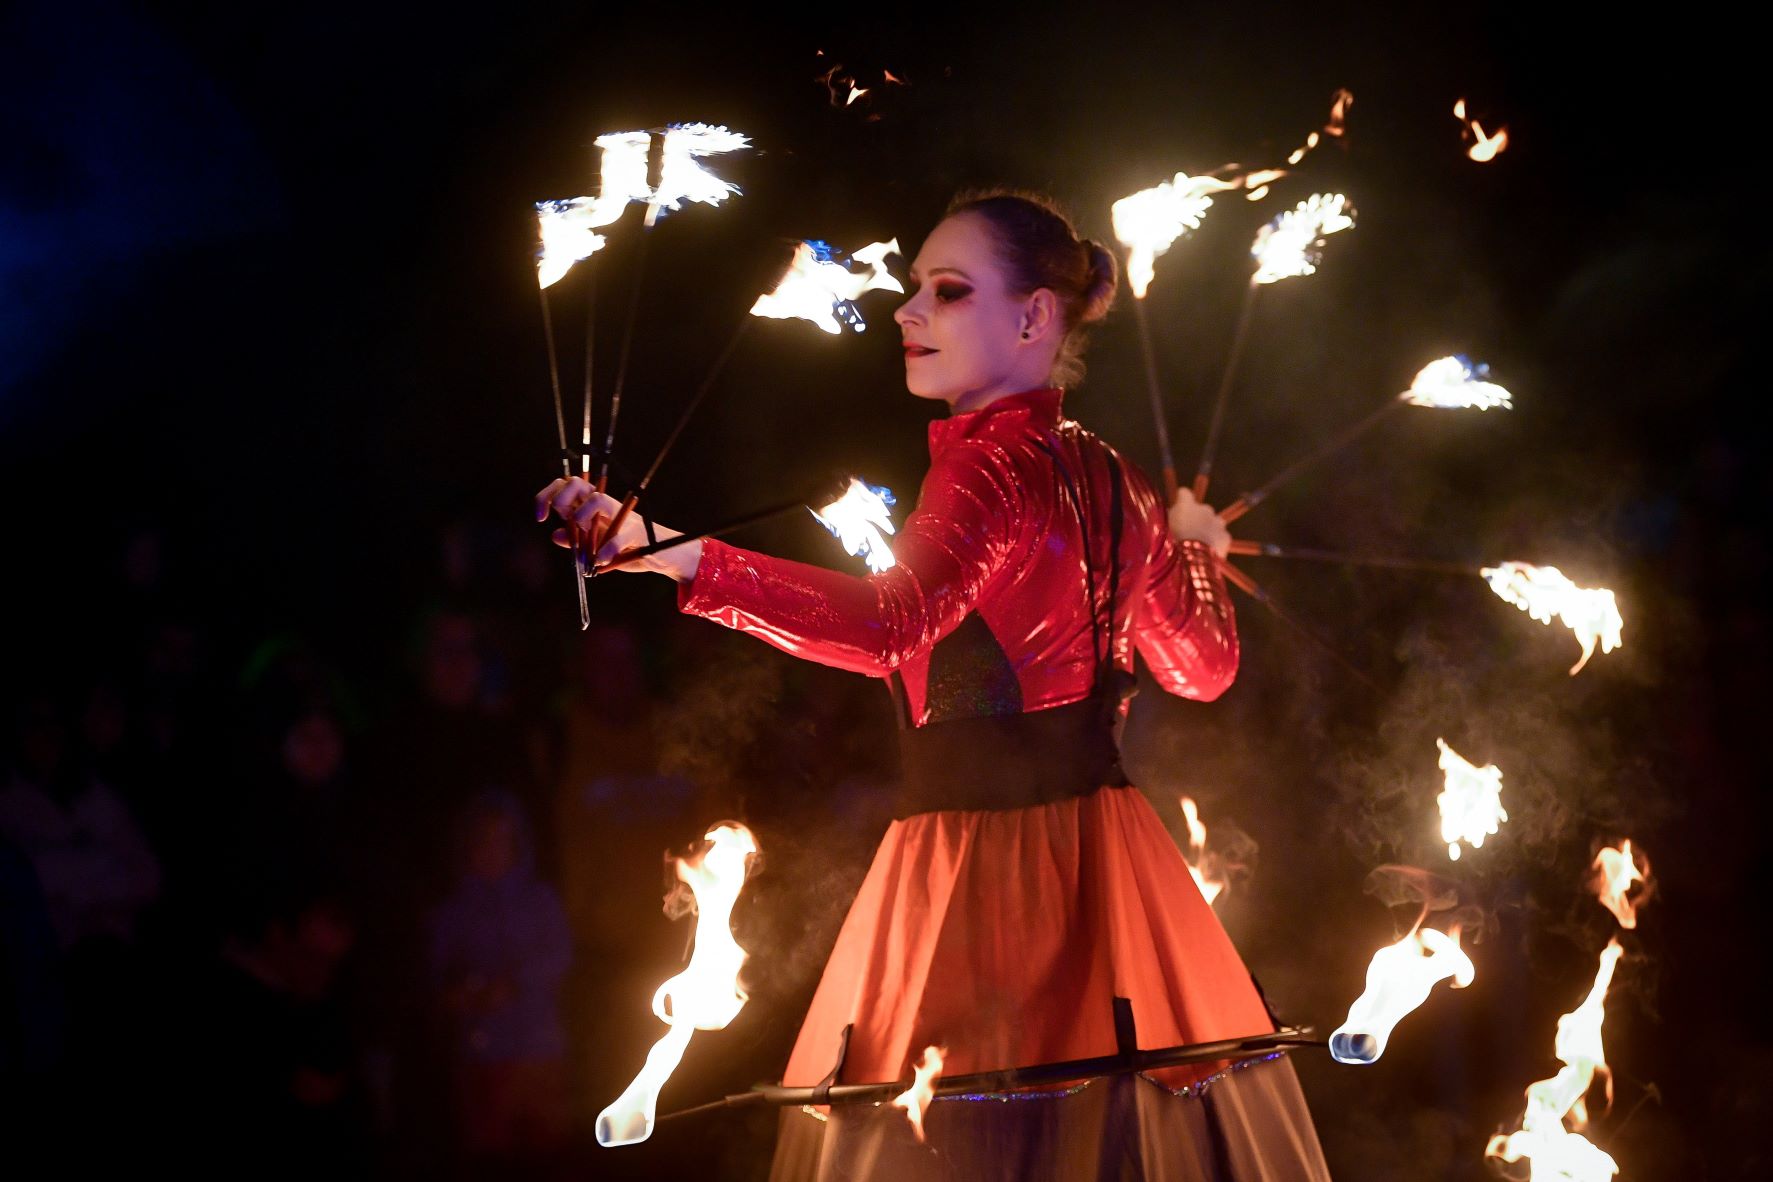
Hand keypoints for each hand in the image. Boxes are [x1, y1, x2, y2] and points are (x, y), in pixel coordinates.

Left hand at [533, 476, 700, 580]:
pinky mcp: (636, 532)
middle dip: (561, 499)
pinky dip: (607, 550)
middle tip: (561, 519)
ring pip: (596, 499)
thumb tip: (556, 534)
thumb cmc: (625, 548)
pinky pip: (619, 537)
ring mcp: (620, 517)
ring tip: (582, 539)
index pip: (564, 487)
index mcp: (590, 507)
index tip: (540, 517)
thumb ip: (575, 540)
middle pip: (576, 483)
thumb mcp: (594, 547)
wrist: (660, 555)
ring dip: (582, 516)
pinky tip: (600, 561)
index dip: (546, 496)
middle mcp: (604, 506)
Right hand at [1167, 487, 1230, 559]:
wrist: (1192, 561)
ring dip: (1208, 529)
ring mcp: (1217, 522)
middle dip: (1197, 518)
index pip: (1184, 494)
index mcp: (1186, 505)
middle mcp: (1204, 509)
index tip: (1179, 506)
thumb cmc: (1171, 543)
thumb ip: (1167, 520)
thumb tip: (1168, 517)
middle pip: (1202, 509)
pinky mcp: (1226, 537)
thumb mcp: (1161, 530)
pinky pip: (1221, 536)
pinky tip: (1208, 551)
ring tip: (1200, 542)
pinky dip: (1216, 541)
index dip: (1182, 499)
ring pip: (1214, 522)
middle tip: (1189, 531)